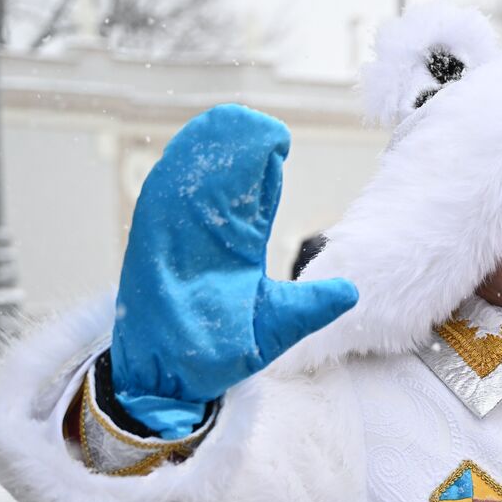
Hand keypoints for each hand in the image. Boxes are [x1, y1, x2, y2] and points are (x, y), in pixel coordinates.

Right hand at [110, 104, 357, 437]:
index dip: (263, 170)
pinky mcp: (148, 249)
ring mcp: (178, 242)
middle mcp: (208, 239)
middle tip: (257, 123)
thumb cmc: (223, 351)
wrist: (177, 379)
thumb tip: (353, 292)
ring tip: (226, 125)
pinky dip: (170, 180)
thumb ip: (313, 306)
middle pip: (222, 182)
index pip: (254, 199)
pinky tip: (184, 154)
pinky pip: (157, 207)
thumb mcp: (278, 325)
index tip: (278, 141)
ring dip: (206, 155)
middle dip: (237, 150)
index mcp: (237, 249)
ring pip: (190, 185)